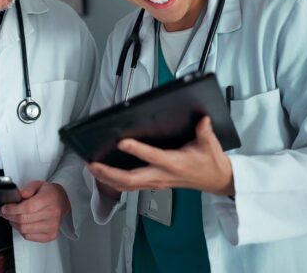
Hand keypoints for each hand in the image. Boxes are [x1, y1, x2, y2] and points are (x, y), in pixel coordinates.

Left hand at [0, 181, 69, 241]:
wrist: (62, 202)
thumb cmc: (48, 194)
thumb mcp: (38, 184)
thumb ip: (27, 189)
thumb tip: (18, 195)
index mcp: (49, 199)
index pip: (27, 207)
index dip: (12, 209)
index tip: (3, 208)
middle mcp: (52, 214)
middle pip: (24, 220)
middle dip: (9, 216)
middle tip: (3, 212)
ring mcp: (52, 226)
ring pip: (25, 230)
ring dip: (14, 224)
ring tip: (12, 217)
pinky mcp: (51, 235)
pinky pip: (29, 237)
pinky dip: (22, 231)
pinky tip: (21, 224)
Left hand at [87, 117, 234, 195]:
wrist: (215, 181)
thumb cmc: (210, 163)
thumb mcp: (210, 145)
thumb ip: (204, 131)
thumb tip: (202, 119)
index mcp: (174, 163)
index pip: (152, 156)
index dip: (136, 149)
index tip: (121, 141)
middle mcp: (162, 175)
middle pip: (131, 179)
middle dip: (109, 173)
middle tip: (92, 164)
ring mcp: (155, 182)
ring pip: (126, 185)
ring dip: (106, 178)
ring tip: (90, 168)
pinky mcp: (153, 184)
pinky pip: (129, 187)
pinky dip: (113, 182)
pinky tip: (101, 175)